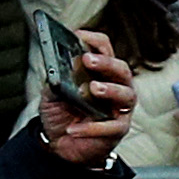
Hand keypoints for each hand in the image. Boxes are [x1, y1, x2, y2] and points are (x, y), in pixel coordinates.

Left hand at [45, 35, 141, 162]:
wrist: (58, 144)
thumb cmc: (61, 113)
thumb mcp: (52, 94)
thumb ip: (57, 80)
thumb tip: (58, 65)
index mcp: (101, 73)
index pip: (105, 51)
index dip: (95, 41)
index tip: (79, 34)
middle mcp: (116, 87)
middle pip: (121, 70)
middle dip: (106, 63)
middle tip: (88, 59)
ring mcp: (119, 108)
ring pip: (126, 95)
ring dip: (111, 90)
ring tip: (93, 88)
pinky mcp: (117, 130)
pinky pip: (111, 127)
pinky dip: (92, 128)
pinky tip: (74, 129)